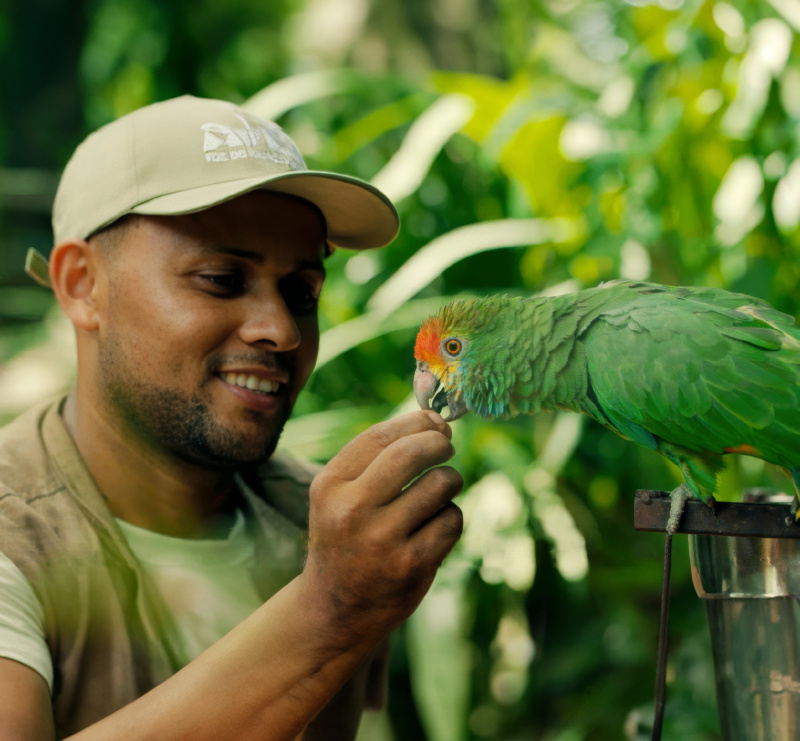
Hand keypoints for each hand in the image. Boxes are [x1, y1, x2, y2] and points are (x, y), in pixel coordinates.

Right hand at [303, 411, 462, 638]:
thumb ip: (377, 456)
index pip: (380, 436)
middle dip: (439, 442)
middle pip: (411, 453)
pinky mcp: (412, 565)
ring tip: (440, 490)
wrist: (335, 609)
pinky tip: (434, 526)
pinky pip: (451, 520)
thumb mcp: (340, 494)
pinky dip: (450, 517)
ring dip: (449, 480)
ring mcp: (382, 540)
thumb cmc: (346, 537)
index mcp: (329, 486)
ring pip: (439, 485)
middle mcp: (351, 510)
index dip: (416, 422)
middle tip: (446, 445)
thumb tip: (436, 420)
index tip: (435, 421)